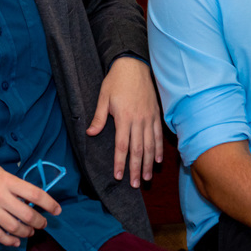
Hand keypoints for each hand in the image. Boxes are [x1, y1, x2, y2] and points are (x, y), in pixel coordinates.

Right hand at [0, 157, 60, 247]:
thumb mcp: (2, 173)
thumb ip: (16, 186)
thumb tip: (33, 201)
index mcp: (7, 181)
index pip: (34, 194)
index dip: (49, 204)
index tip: (57, 210)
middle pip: (27, 215)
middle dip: (39, 222)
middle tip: (42, 224)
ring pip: (13, 228)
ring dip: (26, 233)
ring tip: (29, 232)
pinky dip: (9, 241)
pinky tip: (15, 241)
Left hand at [85, 57, 161, 186]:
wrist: (134, 65)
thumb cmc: (116, 81)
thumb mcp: (103, 97)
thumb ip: (99, 117)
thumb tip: (90, 133)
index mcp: (124, 118)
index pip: (122, 146)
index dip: (120, 163)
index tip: (118, 176)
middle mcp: (138, 120)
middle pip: (138, 150)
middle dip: (135, 169)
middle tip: (135, 185)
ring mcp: (149, 118)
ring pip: (150, 145)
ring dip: (148, 163)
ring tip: (146, 177)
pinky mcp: (156, 114)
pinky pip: (158, 135)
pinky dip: (159, 149)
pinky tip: (157, 160)